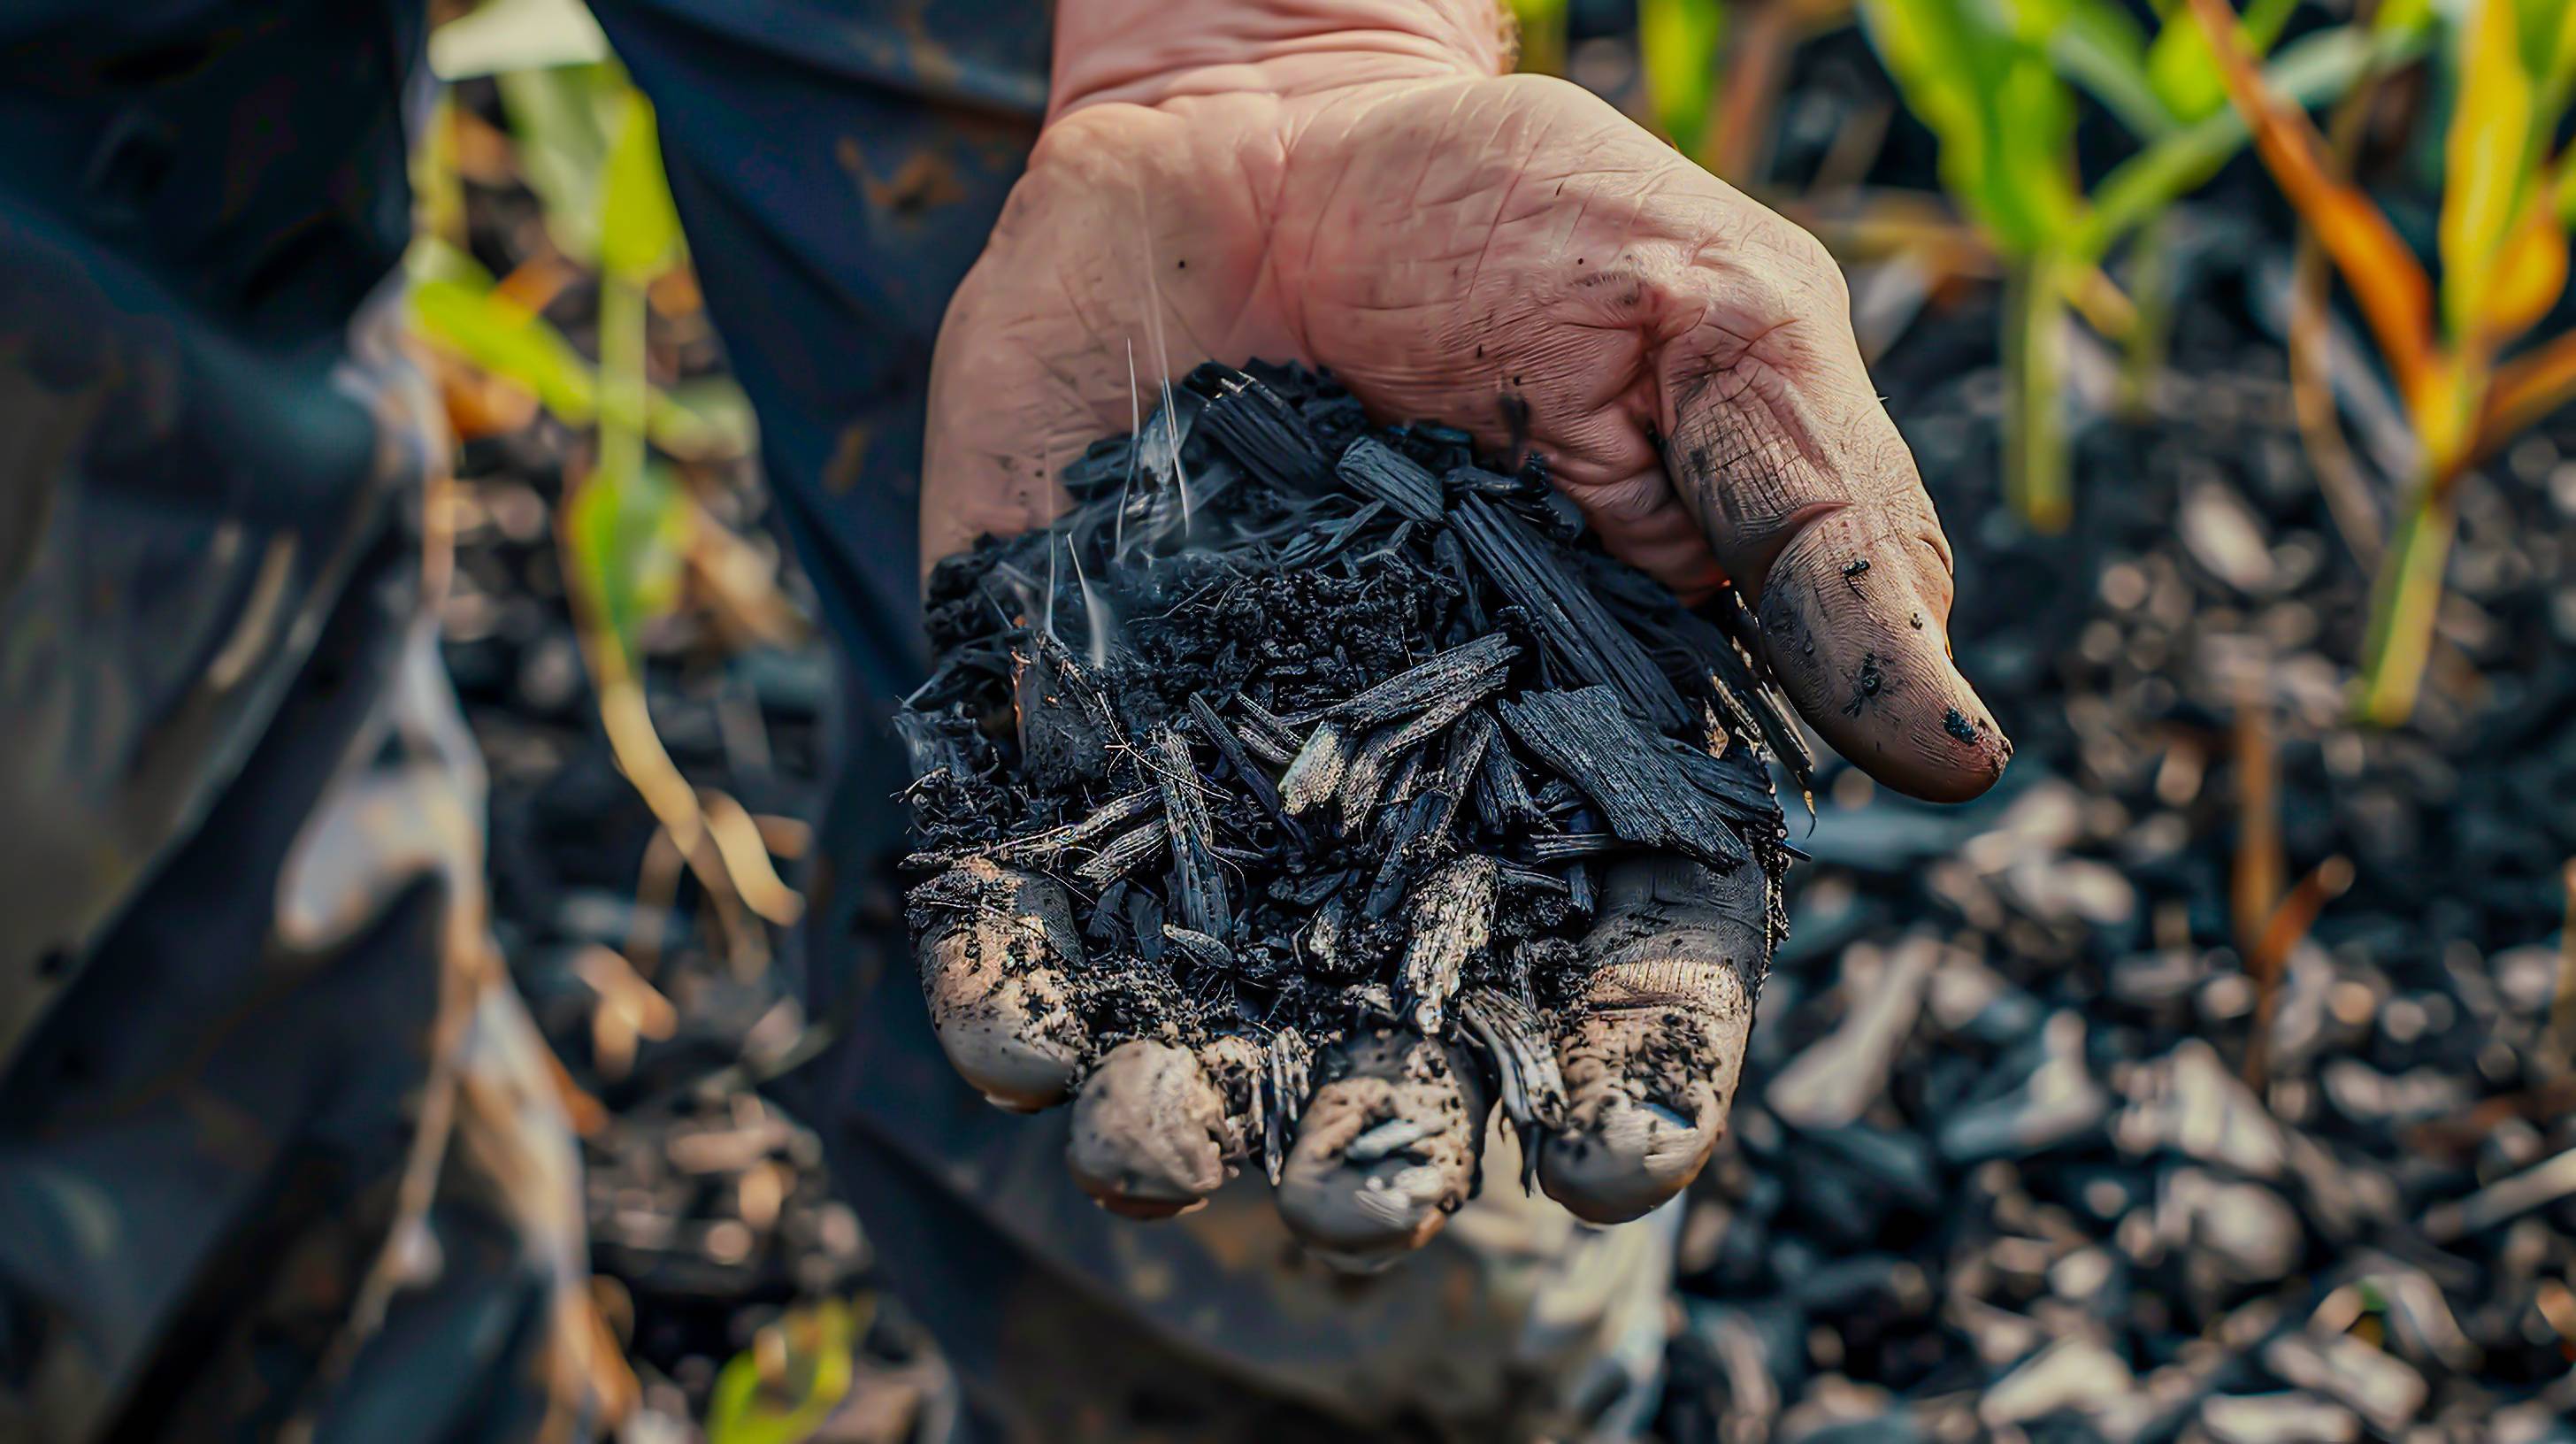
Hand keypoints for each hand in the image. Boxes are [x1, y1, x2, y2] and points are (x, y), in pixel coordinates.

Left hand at [914, 0, 2008, 1260]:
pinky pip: (1022, 887)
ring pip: (1205, 1000)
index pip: (1635, 956)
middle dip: (1380, 1131)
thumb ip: (1816, 532)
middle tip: (1354, 1198)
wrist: (1267, 118)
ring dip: (1182, 1099)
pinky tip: (1015, 1035)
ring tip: (1161, 1147)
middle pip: (1404, 1026)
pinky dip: (1008, 970)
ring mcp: (1222, 778)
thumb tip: (1959, 753)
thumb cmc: (1526, 216)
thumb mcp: (1717, 331)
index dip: (1634, 1068)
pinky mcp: (1056, 723)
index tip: (1610, 1156)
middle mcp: (1407, 806)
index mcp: (1596, 747)